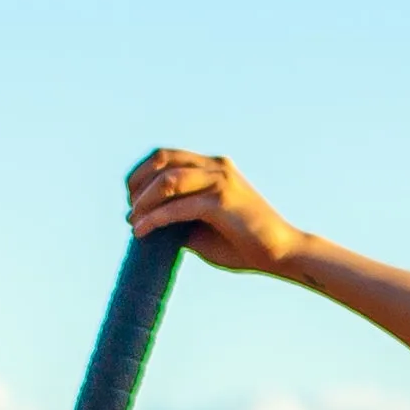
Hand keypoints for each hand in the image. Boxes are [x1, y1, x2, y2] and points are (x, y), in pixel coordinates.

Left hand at [127, 148, 307, 273]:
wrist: (280, 253)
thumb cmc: (242, 243)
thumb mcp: (201, 227)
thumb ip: (178, 217)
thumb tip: (145, 220)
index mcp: (212, 166)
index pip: (166, 156)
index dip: (140, 174)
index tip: (131, 200)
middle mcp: (216, 166)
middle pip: (162, 160)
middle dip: (138, 184)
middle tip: (130, 211)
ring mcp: (221, 180)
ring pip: (168, 180)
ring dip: (144, 202)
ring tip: (133, 222)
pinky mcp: (223, 201)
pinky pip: (180, 206)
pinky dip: (156, 219)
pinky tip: (142, 231)